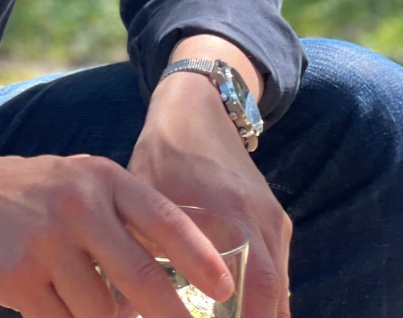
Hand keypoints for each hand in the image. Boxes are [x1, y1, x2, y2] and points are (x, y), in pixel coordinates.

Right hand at [0, 147, 235, 317]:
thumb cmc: (24, 194)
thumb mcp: (75, 184)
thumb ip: (121, 218)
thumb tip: (175, 269)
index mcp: (100, 178)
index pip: (164, 219)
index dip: (199, 257)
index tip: (226, 288)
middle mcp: (78, 204)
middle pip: (141, 277)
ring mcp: (47, 242)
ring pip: (102, 312)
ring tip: (101, 312)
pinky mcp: (18, 279)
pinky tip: (66, 315)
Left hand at [128, 74, 290, 317]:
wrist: (200, 105)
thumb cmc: (167, 148)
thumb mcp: (146, 192)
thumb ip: (139, 241)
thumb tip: (121, 293)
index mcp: (236, 216)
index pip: (258, 291)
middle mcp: (264, 222)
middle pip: (276, 299)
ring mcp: (274, 222)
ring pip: (281, 289)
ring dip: (263, 316)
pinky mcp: (275, 221)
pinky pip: (279, 273)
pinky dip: (266, 301)